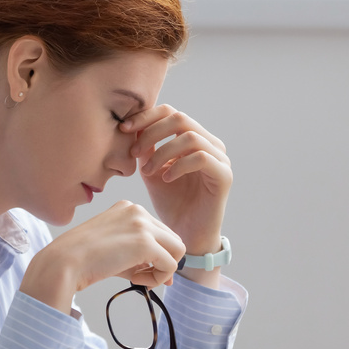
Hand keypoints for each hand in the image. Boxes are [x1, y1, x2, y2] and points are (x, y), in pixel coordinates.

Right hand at [20, 201, 185, 313]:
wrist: (64, 262)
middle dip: (162, 262)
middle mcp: (138, 211)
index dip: (155, 255)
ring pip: (178, 250)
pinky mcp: (145, 242)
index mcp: (128, 208)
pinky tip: (136, 280)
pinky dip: (159, 279)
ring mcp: (143, 225)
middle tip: (140, 277)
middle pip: (173, 240)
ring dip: (163, 271)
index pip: (159, 232)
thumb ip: (141, 257)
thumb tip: (168, 274)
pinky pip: (171, 265)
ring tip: (138, 278)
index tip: (139, 270)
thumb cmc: (82, 259)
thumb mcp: (115, 250)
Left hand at [120, 106, 231, 256]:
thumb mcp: (152, 170)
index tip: (123, 129)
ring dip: (162, 152)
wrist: (187, 236)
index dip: (146, 116)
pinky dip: (178, 166)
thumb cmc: (171, 204)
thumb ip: (146, 148)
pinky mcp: (225, 175)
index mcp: (194, 138)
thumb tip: (133, 126)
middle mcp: (210, 144)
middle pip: (180, 118)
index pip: (170, 112)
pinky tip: (165, 179)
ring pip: (190, 137)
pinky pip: (201, 158)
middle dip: (152, 132)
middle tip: (134, 152)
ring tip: (147, 172)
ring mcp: (220, 158)